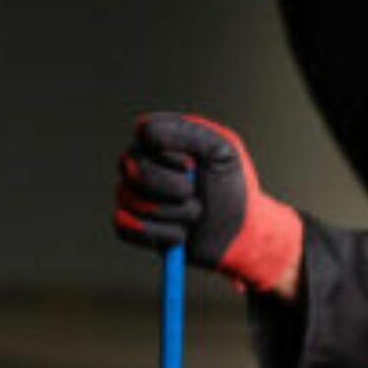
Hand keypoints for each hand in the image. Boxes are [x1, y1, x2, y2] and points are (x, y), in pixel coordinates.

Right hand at [111, 113, 304, 296]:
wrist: (241, 234)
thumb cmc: (232, 189)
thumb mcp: (223, 150)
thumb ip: (189, 132)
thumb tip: (143, 132)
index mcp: (162, 138)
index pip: (145, 133)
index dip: (171, 153)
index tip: (194, 165)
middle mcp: (142, 162)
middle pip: (135, 169)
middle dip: (176, 188)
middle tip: (196, 193)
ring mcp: (133, 194)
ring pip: (133, 201)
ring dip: (176, 214)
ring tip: (194, 214)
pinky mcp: (132, 226)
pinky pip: (126, 227)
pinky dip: (161, 235)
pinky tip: (180, 235)